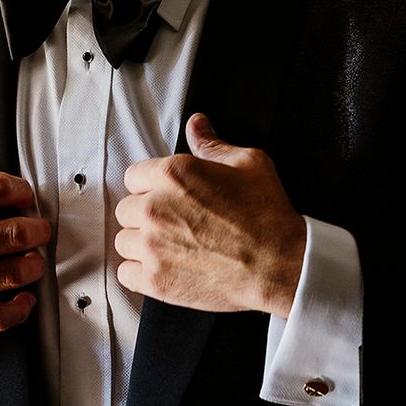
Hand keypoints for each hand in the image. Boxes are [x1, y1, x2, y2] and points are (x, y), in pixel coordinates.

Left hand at [114, 113, 305, 317]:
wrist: (281, 265)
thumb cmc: (267, 215)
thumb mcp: (247, 163)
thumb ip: (212, 144)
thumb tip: (196, 125)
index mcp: (172, 174)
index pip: (133, 177)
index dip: (151, 187)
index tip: (167, 197)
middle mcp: (155, 207)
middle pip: (126, 209)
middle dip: (145, 215)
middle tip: (173, 224)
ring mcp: (152, 246)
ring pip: (124, 241)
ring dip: (142, 244)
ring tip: (171, 247)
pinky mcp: (155, 280)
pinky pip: (125, 273)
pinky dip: (141, 273)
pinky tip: (165, 268)